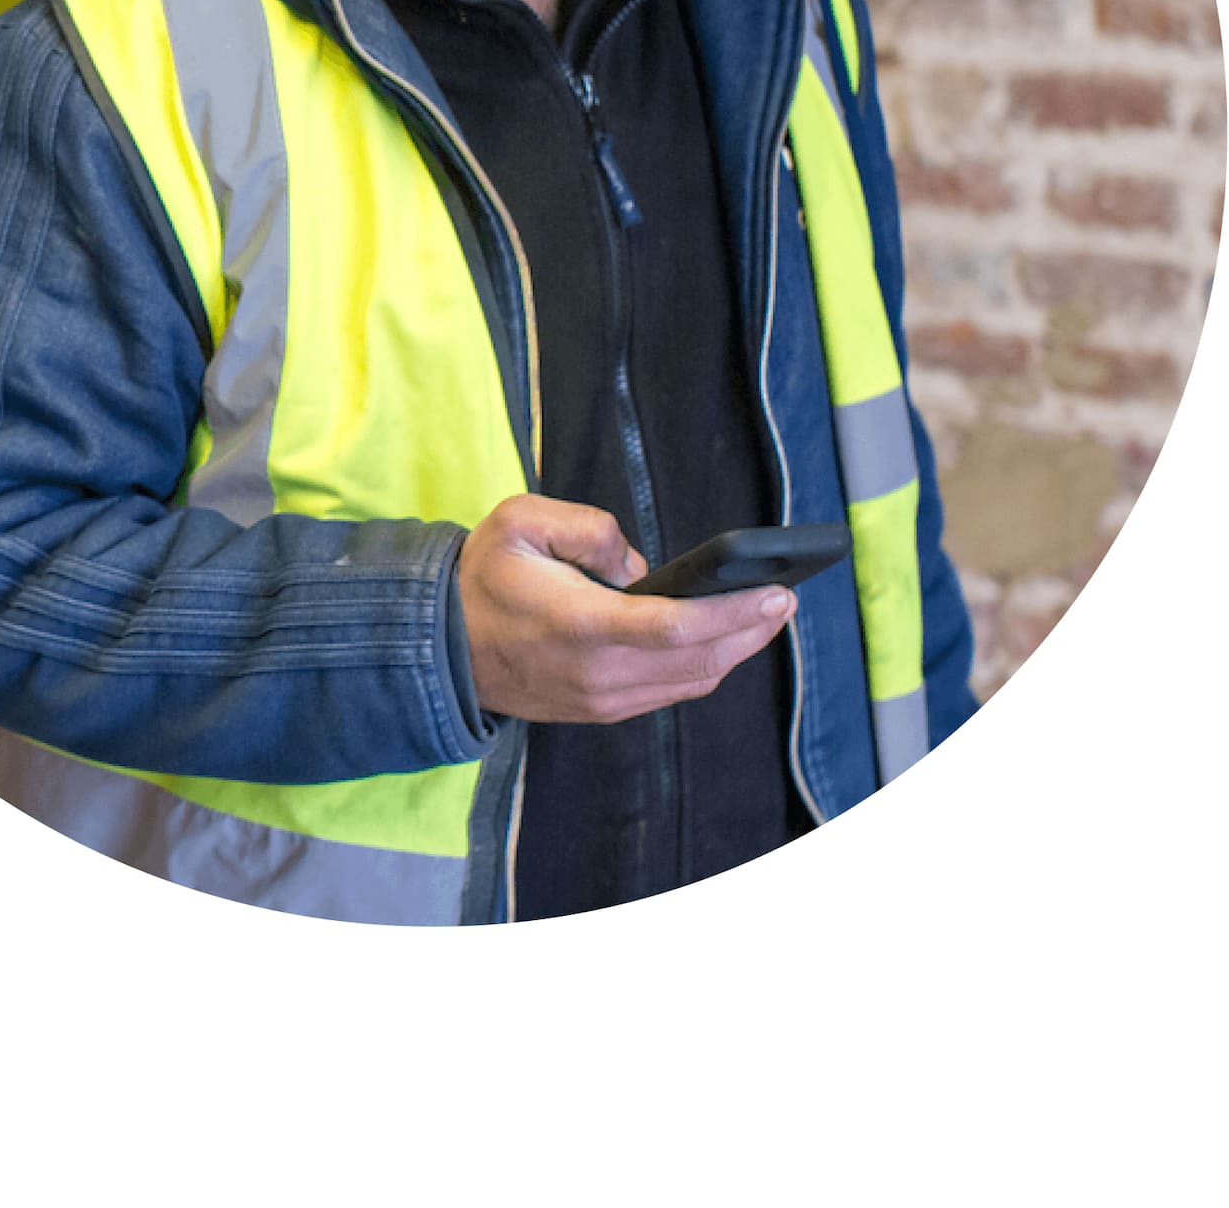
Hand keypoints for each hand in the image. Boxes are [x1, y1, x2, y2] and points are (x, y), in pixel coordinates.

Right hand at [455, 494, 794, 723]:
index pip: (677, 627)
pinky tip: (723, 640)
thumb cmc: (484, 577)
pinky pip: (670, 692)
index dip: (734, 612)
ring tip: (766, 615)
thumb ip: (587, 527)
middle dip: (751, 629)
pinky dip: (705, 666)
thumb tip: (638, 564)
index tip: (775, 591)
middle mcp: (600, 673)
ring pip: (691, 682)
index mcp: (582, 625)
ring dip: (736, 651)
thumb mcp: (520, 520)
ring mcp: (603, 699)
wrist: (443, 646)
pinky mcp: (603, 709)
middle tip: (785, 598)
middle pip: (699, 660)